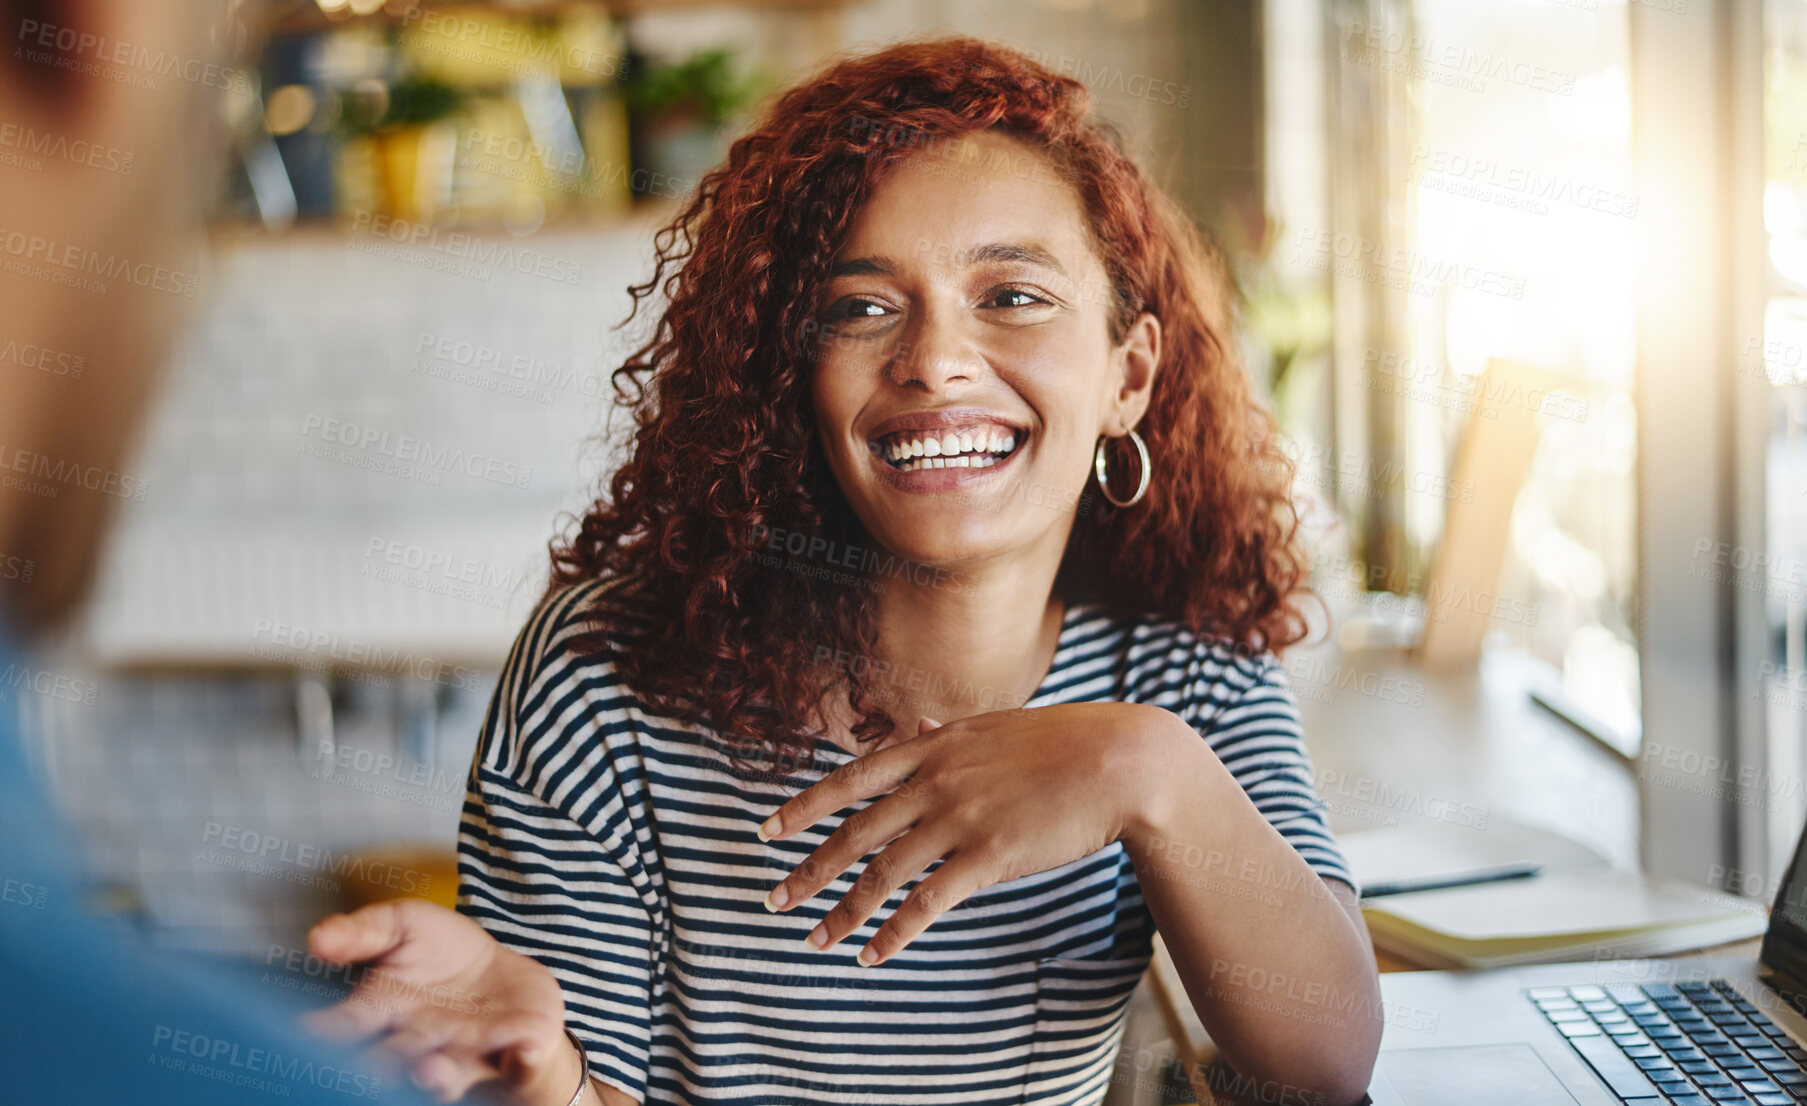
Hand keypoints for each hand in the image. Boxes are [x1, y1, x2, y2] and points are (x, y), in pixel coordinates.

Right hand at [302, 899, 583, 1104]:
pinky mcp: (517, 1053)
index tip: (306, 1035)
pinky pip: (521, 1061)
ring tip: (431, 1072)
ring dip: (439, 1076)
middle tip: (368, 1066)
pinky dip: (522, 1057)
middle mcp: (419, 1045)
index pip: (348, 1026)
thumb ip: (363, 930)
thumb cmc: (443, 952)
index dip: (327, 1032)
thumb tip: (316, 938)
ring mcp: (468, 1054)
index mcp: (385, 1015)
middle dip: (381, 1065)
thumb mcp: (403, 924)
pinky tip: (524, 1048)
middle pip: (393, 1060)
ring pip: (448, 1074)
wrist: (505, 977)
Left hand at [758, 702, 1180, 965]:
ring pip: (883, 871)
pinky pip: (929, 901)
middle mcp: (937, 781)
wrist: (1122, 761)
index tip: (767, 831)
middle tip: (773, 900)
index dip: (803, 807)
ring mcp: (961, 818)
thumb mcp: (995, 725)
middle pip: (855, 831)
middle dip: (808, 869)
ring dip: (844, 910)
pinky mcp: (990, 856)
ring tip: (816, 939)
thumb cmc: (1064, 742)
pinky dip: (896, 931)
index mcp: (934, 746)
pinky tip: (873, 955)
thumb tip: (921, 721)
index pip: (850, 779)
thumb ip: (950, 730)